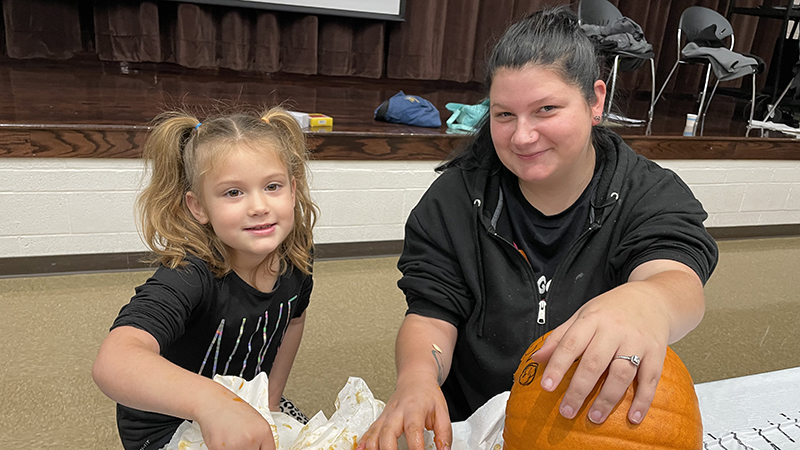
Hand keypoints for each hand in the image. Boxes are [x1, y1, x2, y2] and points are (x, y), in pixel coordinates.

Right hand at [195, 394, 276, 449]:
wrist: (212, 402)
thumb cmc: (232, 409)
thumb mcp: (254, 421)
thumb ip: (261, 438)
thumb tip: (261, 448)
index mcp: (263, 431)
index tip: (257, 448)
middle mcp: (252, 439)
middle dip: (249, 449)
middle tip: (241, 441)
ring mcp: (236, 445)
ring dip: (235, 449)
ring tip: (232, 439)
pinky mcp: (220, 449)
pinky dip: (223, 448)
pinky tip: (224, 439)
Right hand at [356, 373, 451, 449]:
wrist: (415, 379)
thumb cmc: (427, 395)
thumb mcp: (443, 412)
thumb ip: (444, 433)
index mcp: (414, 409)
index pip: (413, 429)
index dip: (416, 447)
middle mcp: (397, 412)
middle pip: (387, 431)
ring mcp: (386, 416)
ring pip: (374, 433)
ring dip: (373, 448)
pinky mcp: (379, 420)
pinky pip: (369, 432)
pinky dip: (363, 443)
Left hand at [531, 282, 670, 425]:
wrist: (652, 298)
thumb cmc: (611, 310)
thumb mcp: (582, 315)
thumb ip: (560, 337)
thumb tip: (535, 359)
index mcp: (592, 319)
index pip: (571, 344)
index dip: (557, 366)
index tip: (546, 387)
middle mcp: (615, 330)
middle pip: (595, 362)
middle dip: (579, 389)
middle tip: (567, 411)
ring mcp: (637, 341)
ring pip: (621, 373)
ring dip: (607, 398)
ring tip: (594, 417)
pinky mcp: (656, 353)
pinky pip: (650, 379)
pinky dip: (642, 400)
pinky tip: (632, 417)